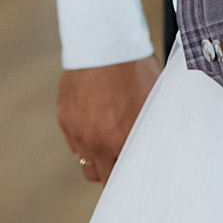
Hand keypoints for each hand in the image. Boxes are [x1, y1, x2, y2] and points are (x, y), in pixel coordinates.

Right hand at [57, 57, 160, 182]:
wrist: (106, 44)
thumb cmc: (135, 70)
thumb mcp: (153, 102)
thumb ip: (149, 129)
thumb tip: (158, 144)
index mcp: (122, 141)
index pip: (122, 177)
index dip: (127, 175)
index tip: (131, 171)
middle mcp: (97, 143)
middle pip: (98, 176)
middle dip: (109, 169)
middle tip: (119, 156)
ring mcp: (77, 132)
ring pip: (84, 159)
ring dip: (94, 154)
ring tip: (107, 136)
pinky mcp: (64, 118)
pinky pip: (73, 139)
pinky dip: (82, 135)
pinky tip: (95, 118)